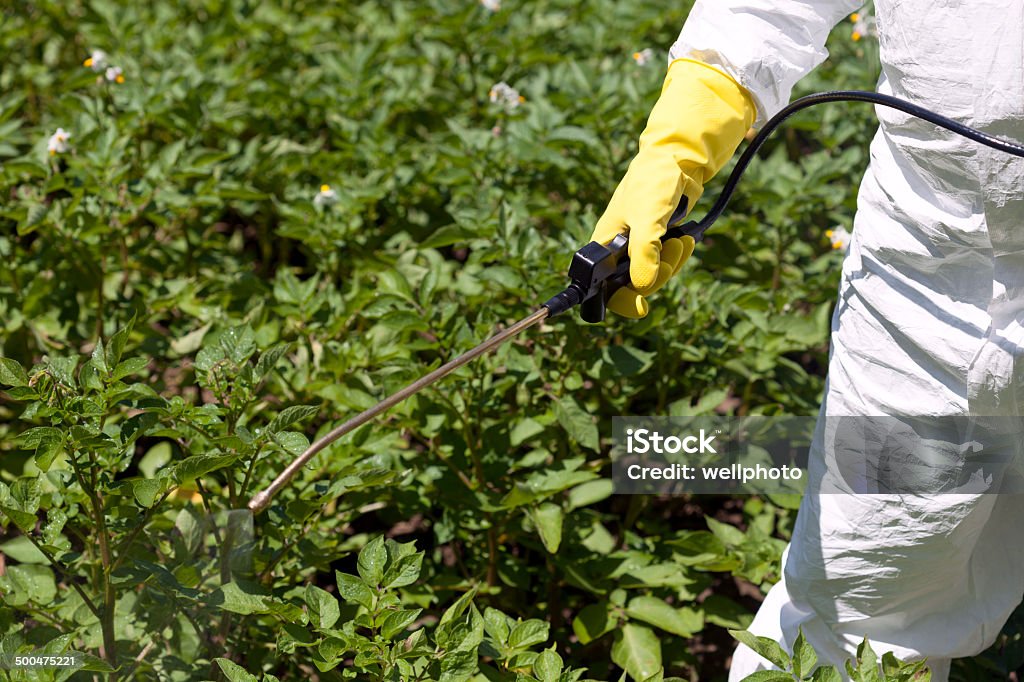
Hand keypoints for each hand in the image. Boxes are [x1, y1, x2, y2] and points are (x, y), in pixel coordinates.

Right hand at [590, 58, 755, 317]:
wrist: (677, 160)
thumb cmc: (654, 182)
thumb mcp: (647, 218)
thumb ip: (644, 253)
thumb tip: (643, 287)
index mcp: (605, 245)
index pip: (604, 287)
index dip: (620, 300)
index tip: (641, 307)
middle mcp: (618, 250)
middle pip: (633, 286)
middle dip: (656, 276)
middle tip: (670, 255)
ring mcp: (639, 247)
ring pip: (653, 276)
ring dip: (671, 264)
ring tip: (681, 241)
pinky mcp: (657, 242)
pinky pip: (666, 263)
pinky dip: (678, 256)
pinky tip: (686, 240)